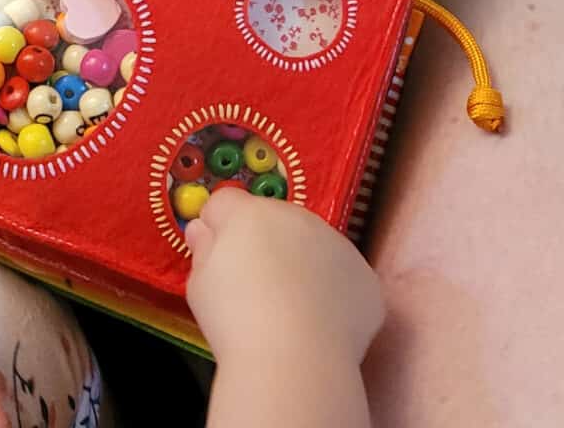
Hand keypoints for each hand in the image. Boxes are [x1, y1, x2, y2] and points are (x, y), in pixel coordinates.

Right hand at [185, 189, 382, 364]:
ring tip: (290, 311)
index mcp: (249, 213)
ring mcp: (337, 244)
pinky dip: (333, 293)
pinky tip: (321, 324)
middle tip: (254, 288)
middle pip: (273, 220)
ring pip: (313, 245)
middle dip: (263, 243)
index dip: (217, 227)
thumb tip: (205, 230)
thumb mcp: (199, 284)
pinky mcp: (364, 276)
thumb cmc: (233, 320)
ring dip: (301, 264)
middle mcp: (296, 217)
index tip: (216, 257)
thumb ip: (203, 249)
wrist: (294, 360)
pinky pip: (343, 276)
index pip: (226, 203)